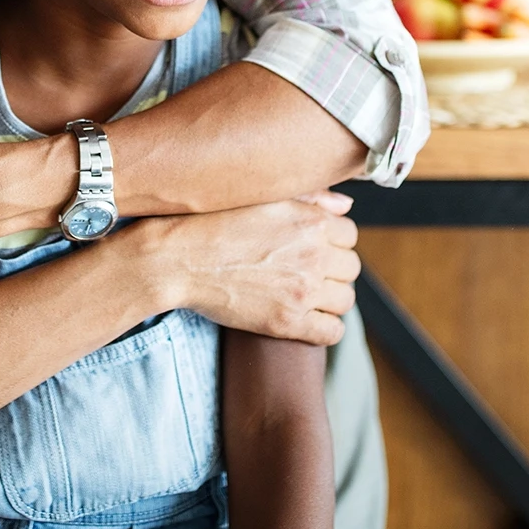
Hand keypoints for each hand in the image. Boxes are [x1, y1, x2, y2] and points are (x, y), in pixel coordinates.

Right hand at [143, 198, 359, 344]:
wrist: (176, 258)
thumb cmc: (212, 221)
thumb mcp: (262, 197)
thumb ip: (311, 197)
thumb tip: (347, 206)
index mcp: (310, 220)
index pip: (350, 234)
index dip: (332, 239)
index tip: (313, 245)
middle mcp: (314, 254)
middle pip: (351, 268)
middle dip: (333, 268)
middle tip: (306, 270)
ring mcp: (303, 290)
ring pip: (345, 300)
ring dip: (329, 297)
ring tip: (303, 292)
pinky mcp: (288, 322)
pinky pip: (333, 331)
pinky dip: (324, 326)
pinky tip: (304, 317)